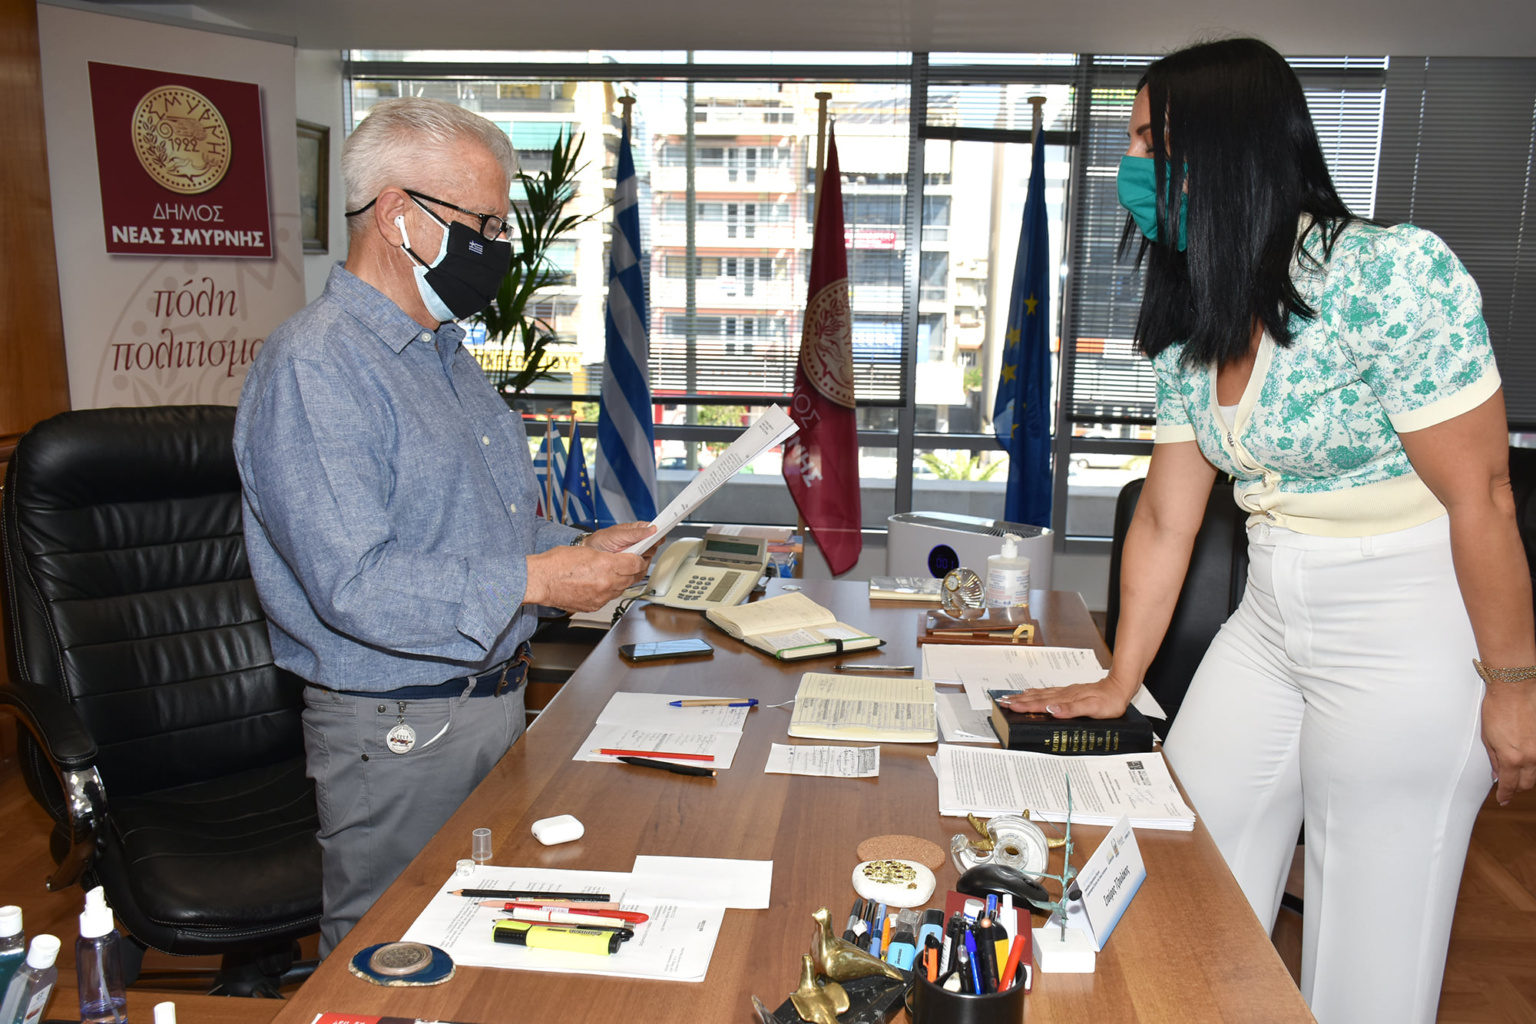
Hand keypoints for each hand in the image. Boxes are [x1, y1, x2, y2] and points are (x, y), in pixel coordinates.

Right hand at [525, 545, 646, 611]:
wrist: (540, 581)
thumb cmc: (556, 564)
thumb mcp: (587, 551)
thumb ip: (608, 556)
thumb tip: (619, 558)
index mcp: (606, 565)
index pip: (636, 564)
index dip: (639, 559)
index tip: (638, 556)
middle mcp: (606, 583)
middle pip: (631, 578)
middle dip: (632, 570)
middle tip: (630, 564)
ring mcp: (601, 597)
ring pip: (621, 589)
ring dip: (621, 581)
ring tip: (612, 574)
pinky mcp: (594, 606)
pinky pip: (608, 598)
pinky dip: (607, 591)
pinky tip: (599, 584)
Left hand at [586, 522, 659, 568]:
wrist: (591, 553)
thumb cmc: (601, 540)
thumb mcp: (617, 534)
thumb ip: (636, 533)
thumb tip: (652, 528)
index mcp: (638, 530)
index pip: (655, 530)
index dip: (658, 533)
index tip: (659, 536)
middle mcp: (640, 543)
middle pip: (654, 547)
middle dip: (646, 549)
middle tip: (636, 548)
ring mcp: (637, 555)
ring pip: (648, 560)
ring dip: (639, 560)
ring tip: (626, 556)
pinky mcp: (634, 567)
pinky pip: (641, 571)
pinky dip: (635, 570)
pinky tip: (626, 566)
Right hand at [995, 674, 1137, 719]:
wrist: (1120, 687)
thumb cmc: (1109, 701)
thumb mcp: (1092, 708)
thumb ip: (1071, 710)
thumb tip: (1052, 710)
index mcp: (1066, 700)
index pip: (1041, 704)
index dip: (1024, 706)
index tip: (1009, 706)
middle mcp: (1064, 695)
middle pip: (1037, 698)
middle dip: (1019, 700)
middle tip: (1003, 701)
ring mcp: (1066, 693)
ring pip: (1041, 694)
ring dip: (1025, 697)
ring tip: (1012, 697)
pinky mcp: (1070, 692)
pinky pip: (1049, 692)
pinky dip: (1037, 693)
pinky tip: (1033, 693)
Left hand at [1481, 681, 1535, 803]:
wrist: (1515, 690)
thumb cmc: (1497, 710)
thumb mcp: (1488, 738)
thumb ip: (1495, 760)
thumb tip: (1498, 776)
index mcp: (1512, 758)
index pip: (1509, 785)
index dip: (1505, 795)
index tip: (1502, 799)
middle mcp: (1531, 757)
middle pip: (1527, 784)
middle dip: (1516, 788)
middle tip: (1508, 787)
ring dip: (1527, 777)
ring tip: (1517, 774)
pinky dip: (1534, 765)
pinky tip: (1527, 762)